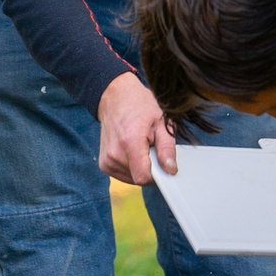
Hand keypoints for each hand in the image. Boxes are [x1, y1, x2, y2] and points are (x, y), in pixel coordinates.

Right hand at [96, 72, 177, 186]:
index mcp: (129, 142)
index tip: (162, 165)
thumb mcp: (161, 122)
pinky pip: (124, 175)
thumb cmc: (139, 105)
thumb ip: (167, 148)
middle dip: (150, 167)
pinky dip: (131, 167)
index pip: (143, 177)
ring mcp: (106, 160)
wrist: (114, 96)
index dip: (157, 175)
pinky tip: (131, 151)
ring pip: (132, 179)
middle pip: (139, 178)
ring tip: (140, 146)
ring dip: (140, 167)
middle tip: (150, 147)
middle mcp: (114, 154)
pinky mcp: (104, 164)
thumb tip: (171, 170)